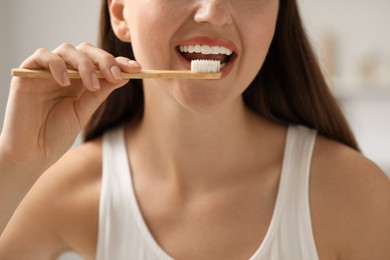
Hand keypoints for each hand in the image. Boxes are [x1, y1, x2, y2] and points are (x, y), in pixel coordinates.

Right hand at [0, 42, 140, 169]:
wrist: (32, 152)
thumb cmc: (57, 134)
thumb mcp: (84, 112)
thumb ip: (100, 93)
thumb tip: (124, 76)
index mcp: (81, 81)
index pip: (101, 63)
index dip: (119, 62)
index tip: (137, 69)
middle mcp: (65, 72)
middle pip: (86, 50)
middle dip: (105, 60)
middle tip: (115, 75)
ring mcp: (47, 71)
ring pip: (68, 49)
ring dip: (85, 64)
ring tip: (92, 86)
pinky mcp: (28, 72)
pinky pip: (43, 56)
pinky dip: (57, 65)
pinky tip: (65, 83)